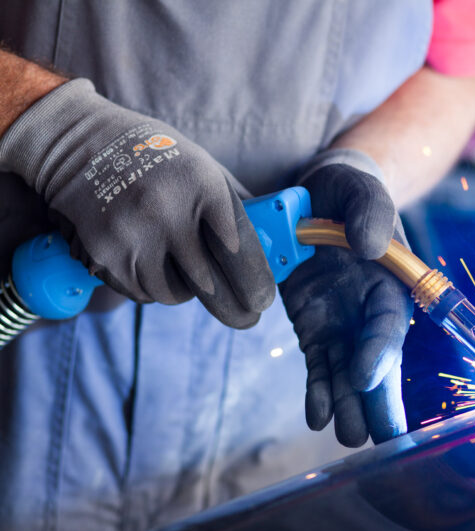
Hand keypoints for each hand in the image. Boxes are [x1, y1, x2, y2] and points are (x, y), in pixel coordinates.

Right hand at [0, 79, 272, 327]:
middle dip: (231, 306)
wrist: (78, 145)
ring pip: (172, 294)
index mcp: (203, 186)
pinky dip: (148, 287)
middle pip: (208, 282)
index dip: (254, 281)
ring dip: (182, 292)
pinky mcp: (104, 253)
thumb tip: (273, 240)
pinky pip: (139, 292)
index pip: (238, 250)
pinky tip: (148, 263)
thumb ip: (235, 203)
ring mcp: (134, 234)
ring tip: (183, 275)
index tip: (262, 300)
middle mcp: (169, 211)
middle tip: (246, 318)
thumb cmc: (155, 157)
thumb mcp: (203, 166)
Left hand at [280, 158, 412, 445]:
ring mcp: (343, 324)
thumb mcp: (359, 189)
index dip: (380, 351)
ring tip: (345, 437)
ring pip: (348, 374)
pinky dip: (318, 391)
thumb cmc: (347, 190)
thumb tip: (372, 248)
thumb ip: (370, 212)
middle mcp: (370, 311)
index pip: (389, 324)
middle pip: (378, 362)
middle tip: (381, 439)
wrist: (319, 196)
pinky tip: (316, 415)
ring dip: (348, 405)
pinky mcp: (316, 330)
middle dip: (379, 399)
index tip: (365, 376)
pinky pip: (319, 366)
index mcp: (390, 281)